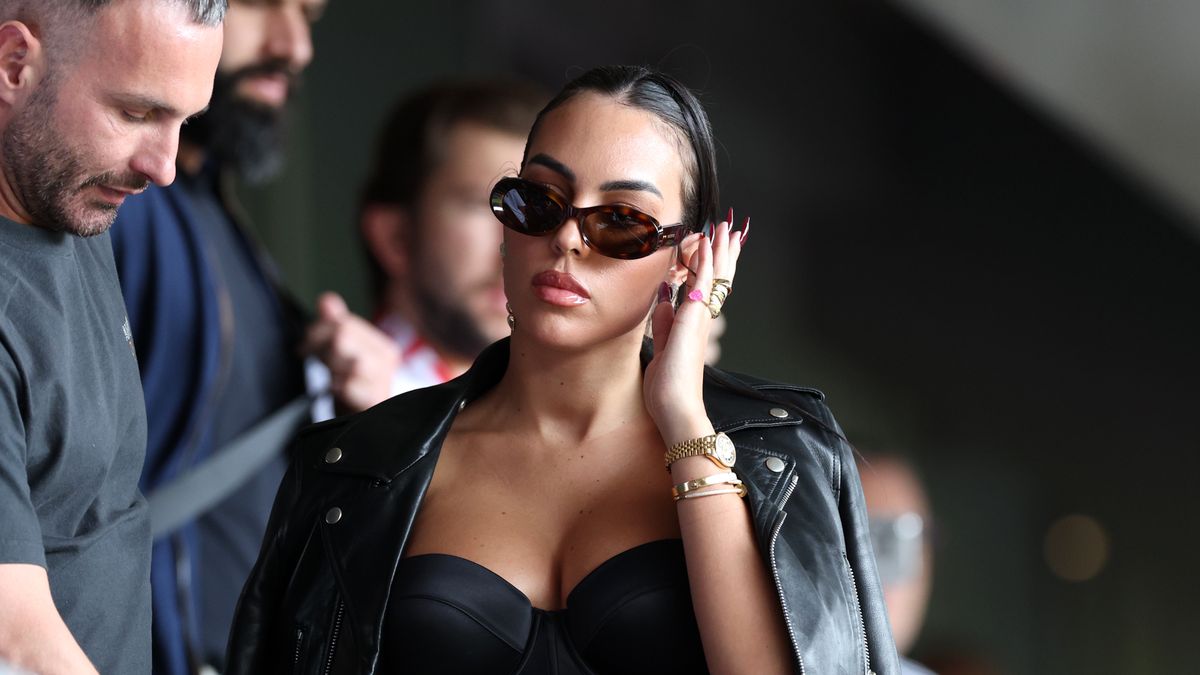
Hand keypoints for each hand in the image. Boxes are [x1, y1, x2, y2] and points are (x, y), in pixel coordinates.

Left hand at [302, 292, 400, 412]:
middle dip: (323, 349)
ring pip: (349, 358)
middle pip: (343, 336)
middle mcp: (387, 360)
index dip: (318, 332)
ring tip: (331, 377)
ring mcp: (383, 381)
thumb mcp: (342, 355)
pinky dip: (338, 388)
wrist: (365, 431)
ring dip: (332, 368)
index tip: (307, 347)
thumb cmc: (352, 391)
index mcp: (382, 345)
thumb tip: (327, 300)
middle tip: (319, 363)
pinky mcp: (374, 401)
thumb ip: (336, 325)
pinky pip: (351, 385)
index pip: (344, 323)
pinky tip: (337, 392)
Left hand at [643, 216, 745, 445]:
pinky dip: (707, 261)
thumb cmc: (668, 388)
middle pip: (717, 279)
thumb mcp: (662, 347)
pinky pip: (703, 283)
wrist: (675, 407)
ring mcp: (700, 318)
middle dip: (722, 253)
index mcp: (692, 326)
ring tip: (726, 228)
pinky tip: (710, 243)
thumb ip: (665, 322)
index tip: (711, 247)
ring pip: (714, 276)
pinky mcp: (694, 318)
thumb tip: (663, 299)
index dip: (707, 266)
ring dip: (719, 250)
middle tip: (729, 230)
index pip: (703, 288)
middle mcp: (700, 319)